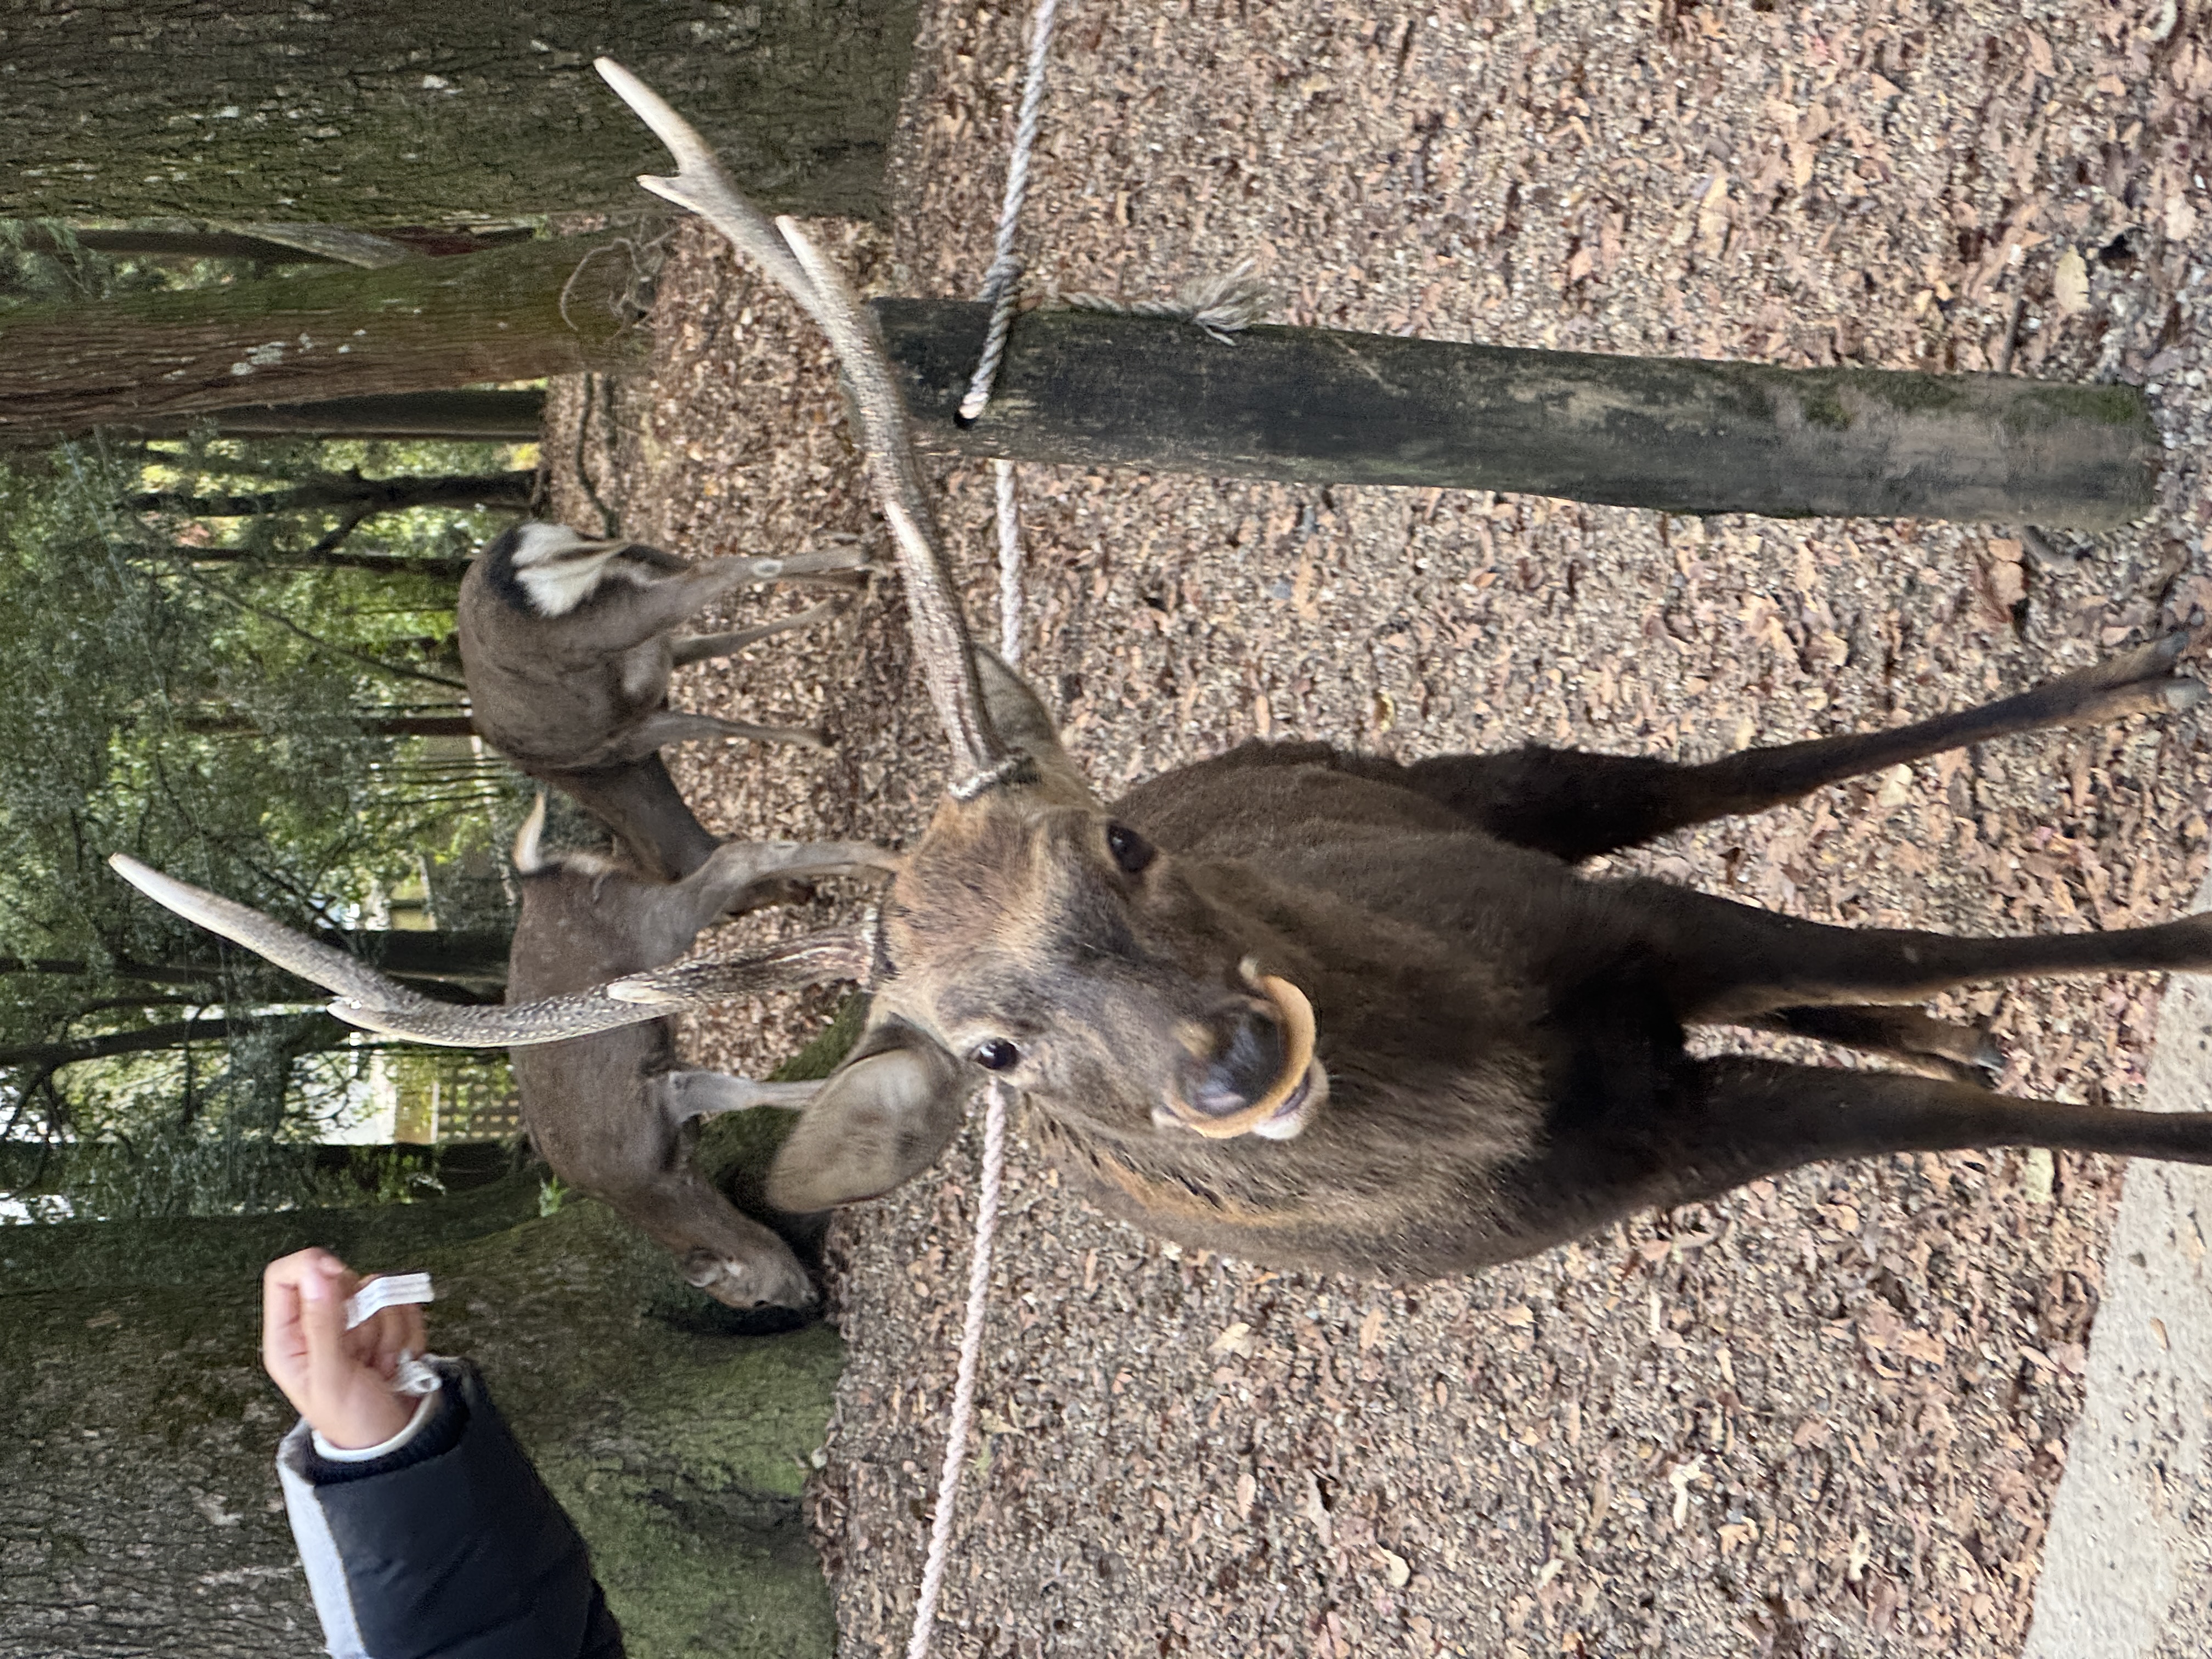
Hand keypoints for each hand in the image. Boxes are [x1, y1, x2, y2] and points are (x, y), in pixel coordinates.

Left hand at [262, 1248, 428, 1450]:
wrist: (395, 1440)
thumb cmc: (353, 1421)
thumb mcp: (331, 1377)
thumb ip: (322, 1325)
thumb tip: (316, 1275)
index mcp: (288, 1338)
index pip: (285, 1276)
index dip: (311, 1266)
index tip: (340, 1276)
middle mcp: (318, 1325)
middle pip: (340, 1280)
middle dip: (363, 1312)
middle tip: (362, 1350)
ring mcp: (353, 1324)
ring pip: (377, 1291)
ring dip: (388, 1331)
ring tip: (380, 1366)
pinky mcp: (385, 1324)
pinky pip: (402, 1303)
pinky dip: (407, 1333)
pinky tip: (395, 1362)